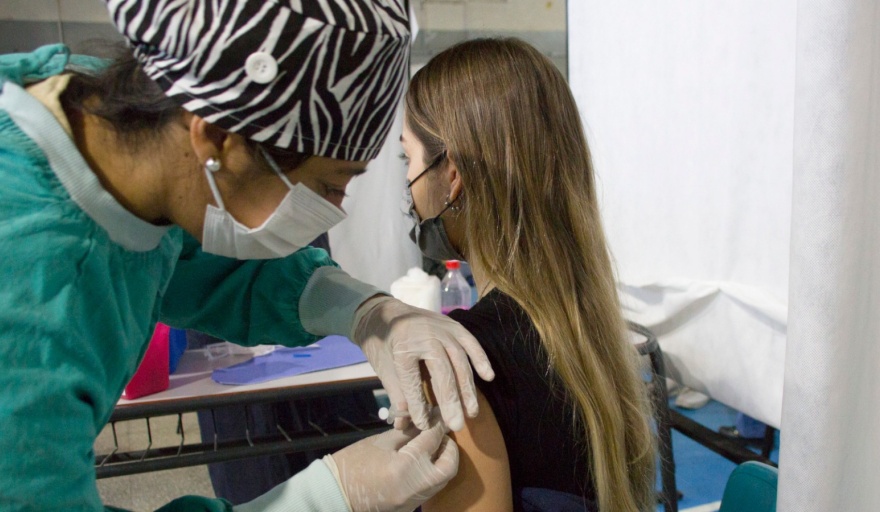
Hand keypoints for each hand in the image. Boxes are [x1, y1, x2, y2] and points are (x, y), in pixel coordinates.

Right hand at [328, 415, 458, 511]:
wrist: (334, 494)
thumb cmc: (352, 463)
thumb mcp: (381, 442)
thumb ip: (408, 433)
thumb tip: (428, 423)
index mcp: (404, 467)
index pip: (432, 441)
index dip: (437, 425)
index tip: (438, 415)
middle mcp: (414, 488)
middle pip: (448, 466)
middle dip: (449, 448)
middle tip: (440, 434)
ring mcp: (413, 502)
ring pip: (442, 480)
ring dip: (442, 461)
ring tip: (431, 446)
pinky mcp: (410, 508)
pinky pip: (429, 489)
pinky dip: (431, 474)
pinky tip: (421, 462)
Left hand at [352, 297, 494, 430]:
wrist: (382, 312)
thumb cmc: (382, 344)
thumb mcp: (383, 369)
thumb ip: (397, 395)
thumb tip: (405, 425)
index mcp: (403, 348)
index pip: (413, 382)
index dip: (418, 406)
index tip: (424, 425)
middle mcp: (425, 337)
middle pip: (442, 372)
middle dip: (451, 401)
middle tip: (456, 425)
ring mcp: (442, 329)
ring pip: (460, 361)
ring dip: (467, 388)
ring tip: (471, 412)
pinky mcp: (452, 325)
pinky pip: (471, 342)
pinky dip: (480, 359)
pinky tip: (488, 377)